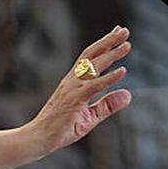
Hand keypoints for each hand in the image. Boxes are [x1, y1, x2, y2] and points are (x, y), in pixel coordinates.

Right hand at [0, 26, 130, 168]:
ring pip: (93, 66)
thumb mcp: (90, 117)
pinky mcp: (74, 100)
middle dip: (109, 41)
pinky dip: (109, 77)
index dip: (103, 44)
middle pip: (92, 55)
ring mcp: (72, 89)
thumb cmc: (60, 128)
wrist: (39, 138)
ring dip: (111, 53)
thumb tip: (128, 94)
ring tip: (127, 44)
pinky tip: (122, 70)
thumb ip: (108, 105)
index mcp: (73, 81)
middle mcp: (72, 81)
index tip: (116, 33)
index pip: (89, 58)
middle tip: (124, 30)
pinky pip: (94, 86)